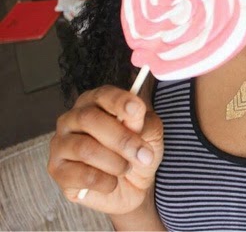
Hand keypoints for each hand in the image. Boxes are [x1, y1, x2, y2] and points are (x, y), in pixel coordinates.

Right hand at [48, 85, 163, 214]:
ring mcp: (60, 144)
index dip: (119, 101)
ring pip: (85, 149)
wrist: (130, 187)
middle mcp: (72, 119)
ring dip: (116, 163)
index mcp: (95, 102)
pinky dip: (105, 181)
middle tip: (144, 154)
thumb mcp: (150, 133)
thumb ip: (143, 122)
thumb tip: (134, 113)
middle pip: (89, 119)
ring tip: (127, 168)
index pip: (102, 95)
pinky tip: (111, 181)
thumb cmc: (136, 152)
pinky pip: (82, 176)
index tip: (137, 110)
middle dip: (122, 139)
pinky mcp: (58, 171)